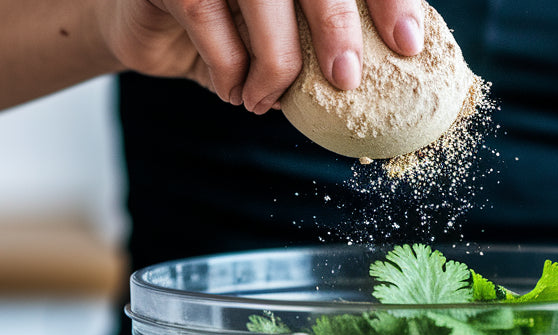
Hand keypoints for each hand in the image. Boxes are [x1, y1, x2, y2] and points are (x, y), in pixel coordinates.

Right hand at [97, 0, 426, 113]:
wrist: (148, 24)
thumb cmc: (233, 28)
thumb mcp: (287, 32)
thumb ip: (329, 39)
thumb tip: (394, 81)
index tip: (409, 43)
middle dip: (337, 26)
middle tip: (346, 78)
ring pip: (263, 0)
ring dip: (274, 64)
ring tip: (267, 100)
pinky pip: (209, 21)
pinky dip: (228, 69)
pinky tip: (234, 92)